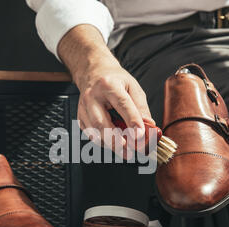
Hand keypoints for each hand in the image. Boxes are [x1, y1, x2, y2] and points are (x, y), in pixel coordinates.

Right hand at [57, 24, 153, 158]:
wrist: (93, 72)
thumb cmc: (114, 80)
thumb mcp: (133, 86)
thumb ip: (141, 107)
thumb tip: (148, 126)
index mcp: (109, 85)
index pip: (122, 105)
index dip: (132, 121)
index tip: (140, 135)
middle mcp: (92, 96)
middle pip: (102, 123)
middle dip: (117, 140)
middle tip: (130, 150)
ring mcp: (83, 107)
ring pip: (94, 132)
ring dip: (110, 145)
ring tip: (125, 152)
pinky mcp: (80, 116)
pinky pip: (90, 134)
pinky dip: (102, 142)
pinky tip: (113, 144)